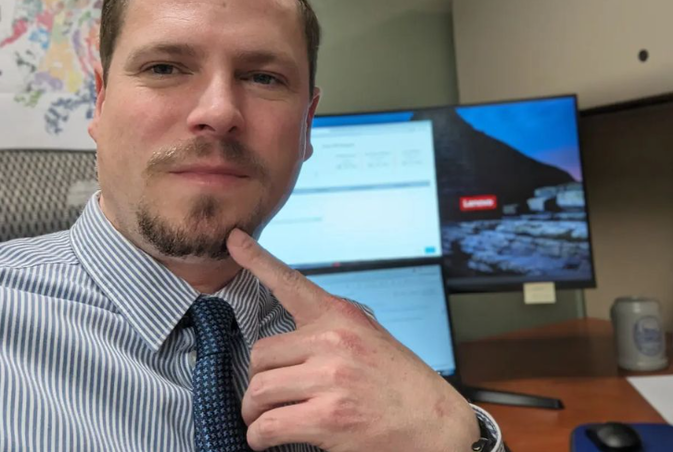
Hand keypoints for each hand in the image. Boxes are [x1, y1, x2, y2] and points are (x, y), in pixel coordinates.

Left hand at [228, 229, 480, 451]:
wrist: (438, 425)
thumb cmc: (403, 386)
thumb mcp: (370, 341)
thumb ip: (331, 335)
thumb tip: (288, 349)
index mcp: (342, 317)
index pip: (291, 283)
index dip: (257, 259)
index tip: (234, 239)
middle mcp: (334, 341)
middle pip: (260, 354)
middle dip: (258, 380)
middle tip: (267, 398)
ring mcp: (331, 378)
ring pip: (258, 391)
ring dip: (253, 412)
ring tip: (263, 421)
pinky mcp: (328, 418)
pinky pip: (268, 425)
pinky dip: (259, 438)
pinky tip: (267, 440)